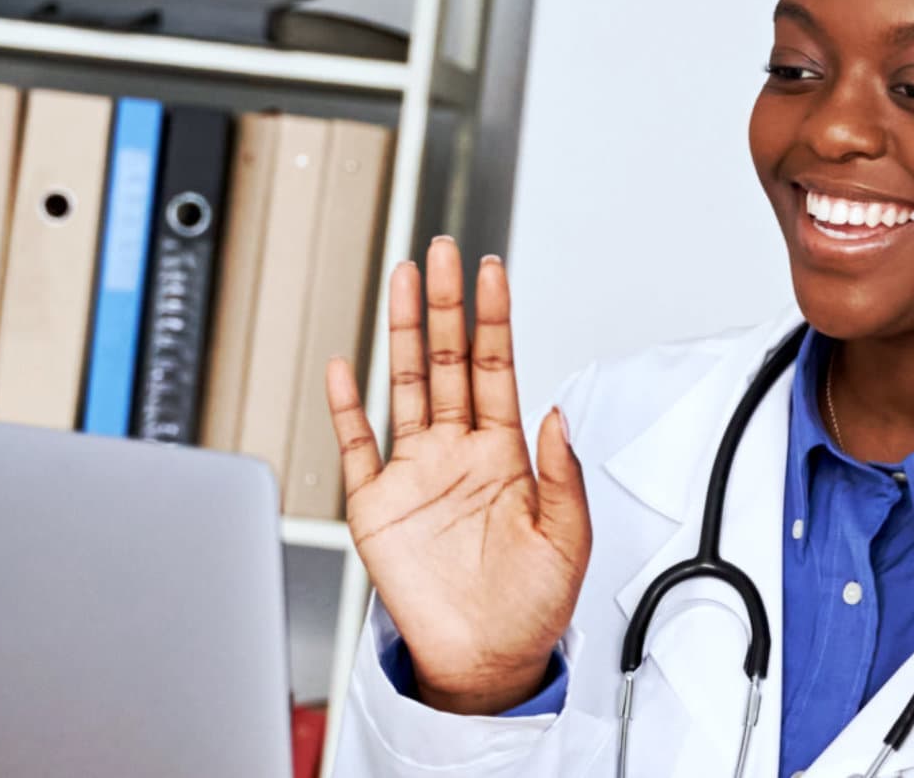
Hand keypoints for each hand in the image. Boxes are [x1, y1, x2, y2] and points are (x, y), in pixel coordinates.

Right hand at [325, 236, 591, 715]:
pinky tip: (345, 367)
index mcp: (505, 456)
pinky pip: (358, 446)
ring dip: (402, 333)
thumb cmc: (529, 608)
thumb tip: (556, 414)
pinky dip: (348, 407)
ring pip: (404, 386)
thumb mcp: (568, 541)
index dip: (494, 319)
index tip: (493, 271)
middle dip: (445, 306)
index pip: (496, 369)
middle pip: (446, 361)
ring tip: (403, 280)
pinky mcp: (377, 506)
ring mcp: (415, 474)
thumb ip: (563, 476)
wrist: (483, 663)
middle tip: (444, 252)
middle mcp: (457, 453)